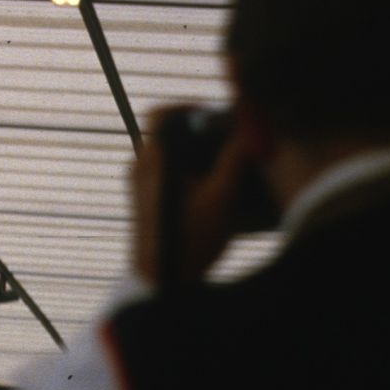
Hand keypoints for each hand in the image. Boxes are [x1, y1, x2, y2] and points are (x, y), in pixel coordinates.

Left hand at [130, 104, 260, 286]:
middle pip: (170, 132)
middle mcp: (139, 168)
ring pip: (169, 153)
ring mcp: (139, 186)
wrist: (163, 282)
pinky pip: (166, 173)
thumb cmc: (191, 239)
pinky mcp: (145, 202)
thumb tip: (250, 125)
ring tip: (228, 167)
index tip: (217, 117)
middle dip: (202, 132)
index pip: (161, 113)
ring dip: (198, 154)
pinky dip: (189, 171)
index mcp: (153, 160)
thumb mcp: (223, 195)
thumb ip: (236, 155)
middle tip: (231, 143)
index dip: (190, 106)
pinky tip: (216, 189)